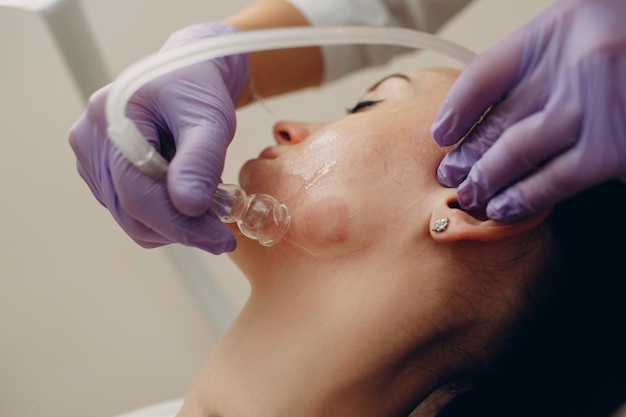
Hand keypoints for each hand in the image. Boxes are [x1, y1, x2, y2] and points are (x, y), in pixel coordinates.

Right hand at [68, 23, 247, 252]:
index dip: (182, 226)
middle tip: (223, 227)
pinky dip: (165, 212)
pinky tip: (187, 188)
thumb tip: (187, 206)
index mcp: (109, 120)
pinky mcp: (102, 174)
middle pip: (131, 214)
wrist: (189, 75)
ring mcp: (91, 160)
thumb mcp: (210, 117)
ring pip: (132, 219)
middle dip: (181, 227)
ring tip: (206, 195)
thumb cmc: (199, 89)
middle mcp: (89, 142)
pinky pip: (133, 211)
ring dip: (174, 220)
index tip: (223, 241)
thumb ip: (200, 158)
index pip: (138, 196)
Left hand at [431, 0, 625, 221]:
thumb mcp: (591, 28)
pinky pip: (558, 178)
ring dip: (485, 177)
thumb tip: (499, 109)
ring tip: (468, 196)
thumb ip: (552, 56)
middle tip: (448, 175)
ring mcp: (601, 104)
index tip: (440, 131)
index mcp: (566, 23)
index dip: (455, 106)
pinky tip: (505, 208)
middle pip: (498, 115)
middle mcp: (579, 59)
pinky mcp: (617, 149)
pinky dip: (526, 196)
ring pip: (518, 149)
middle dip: (468, 152)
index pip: (486, 71)